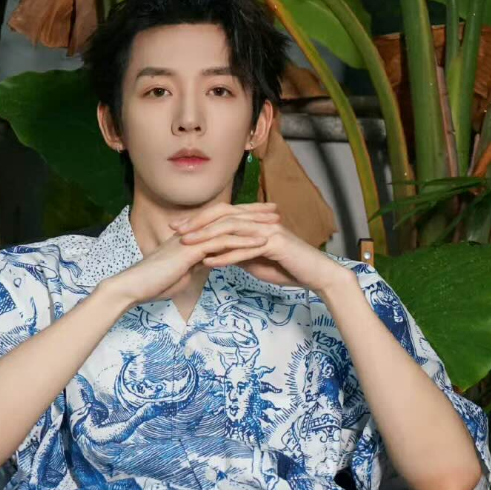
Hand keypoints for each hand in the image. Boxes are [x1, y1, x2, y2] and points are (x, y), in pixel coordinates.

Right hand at [113, 202, 281, 307]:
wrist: (134, 285)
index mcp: (193, 235)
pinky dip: (243, 241)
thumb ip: (196, 265)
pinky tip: (261, 242)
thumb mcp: (182, 272)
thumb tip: (208, 265)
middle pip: (228, 215)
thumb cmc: (155, 282)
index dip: (242, 216)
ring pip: (229, 225)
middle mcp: (194, 231)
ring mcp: (193, 238)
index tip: (262, 216)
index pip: (222, 221)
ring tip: (276, 223)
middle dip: (254, 212)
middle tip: (276, 209)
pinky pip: (222, 242)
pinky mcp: (192, 249)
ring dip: (254, 224)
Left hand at [170, 203, 349, 296]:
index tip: (178, 228)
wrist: (315, 274)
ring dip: (207, 238)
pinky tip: (209, 262)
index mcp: (254, 222)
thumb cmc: (287, 267)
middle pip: (223, 216)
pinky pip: (246, 249)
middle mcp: (259, 221)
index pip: (222, 215)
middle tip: (175, 231)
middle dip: (197, 223)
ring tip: (187, 245)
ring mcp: (268, 230)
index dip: (199, 220)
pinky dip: (226, 256)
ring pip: (231, 230)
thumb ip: (237, 253)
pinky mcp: (276, 244)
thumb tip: (217, 254)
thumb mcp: (256, 260)